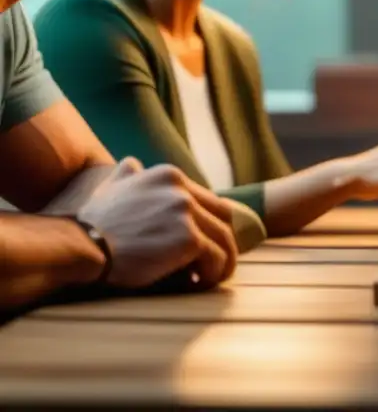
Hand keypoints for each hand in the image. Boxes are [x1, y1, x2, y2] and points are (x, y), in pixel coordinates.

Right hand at [77, 158, 238, 289]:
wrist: (80, 246)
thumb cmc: (93, 224)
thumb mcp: (111, 188)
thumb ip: (127, 175)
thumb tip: (132, 164)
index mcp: (169, 176)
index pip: (209, 200)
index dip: (210, 225)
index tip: (202, 246)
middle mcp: (182, 189)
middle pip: (224, 217)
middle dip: (222, 241)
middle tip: (211, 264)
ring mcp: (186, 213)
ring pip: (225, 240)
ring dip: (221, 262)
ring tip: (207, 278)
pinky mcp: (188, 239)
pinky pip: (216, 259)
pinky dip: (212, 274)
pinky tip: (197, 285)